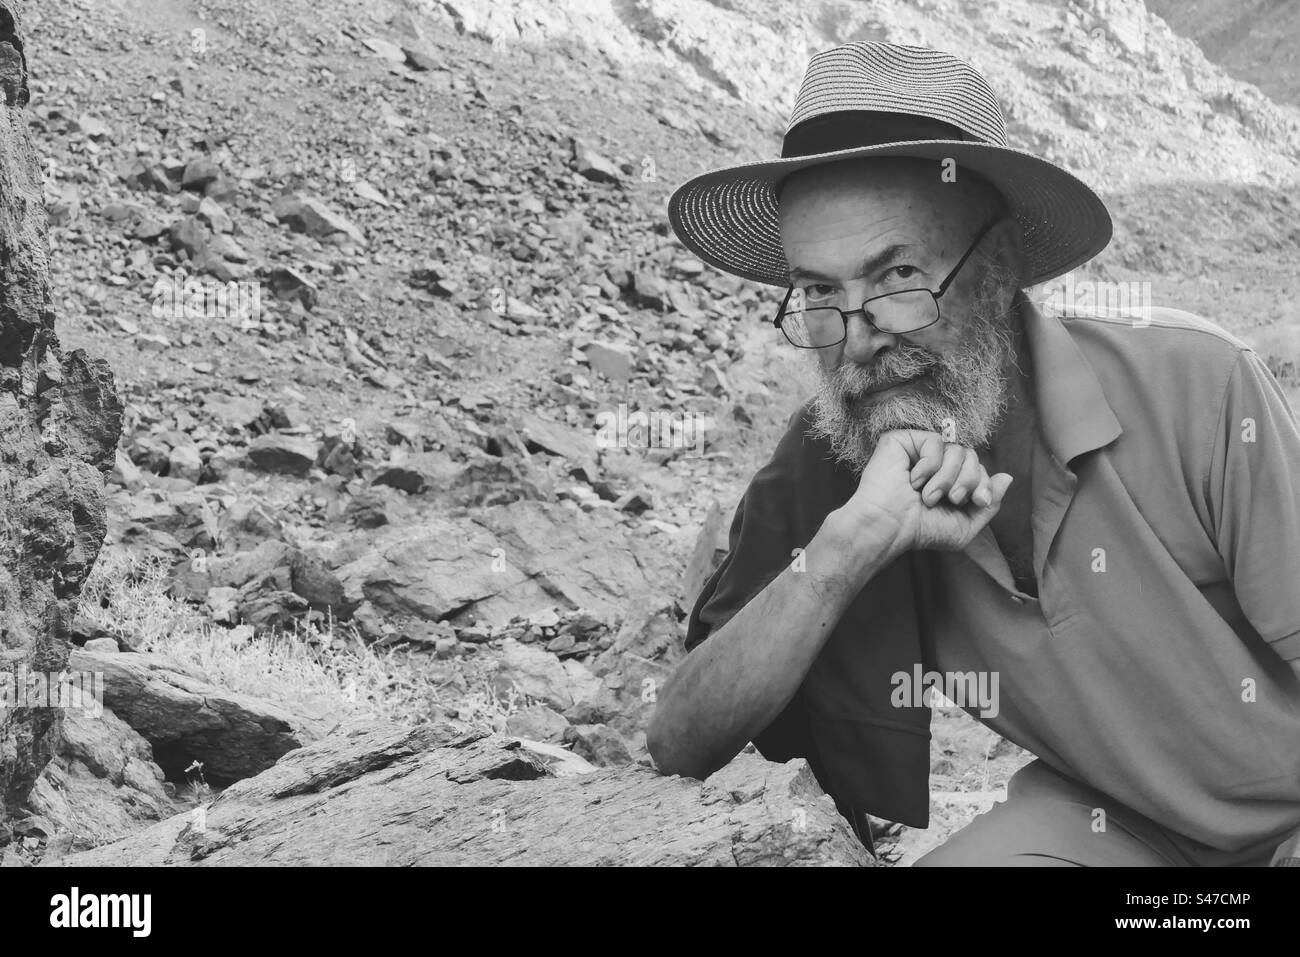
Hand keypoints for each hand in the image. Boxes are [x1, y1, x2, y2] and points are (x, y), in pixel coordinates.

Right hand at [836, 429, 1012, 553]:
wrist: (889, 527)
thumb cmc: (920, 530)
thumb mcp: (965, 526)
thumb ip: (989, 503)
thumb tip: (1007, 476)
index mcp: (949, 481)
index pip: (978, 469)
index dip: (982, 484)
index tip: (975, 502)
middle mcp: (935, 464)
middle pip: (972, 456)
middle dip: (967, 481)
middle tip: (949, 499)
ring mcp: (919, 451)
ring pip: (956, 449)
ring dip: (946, 478)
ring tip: (927, 496)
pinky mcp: (903, 440)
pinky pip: (935, 441)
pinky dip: (929, 465)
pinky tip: (913, 480)